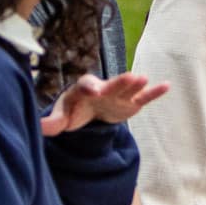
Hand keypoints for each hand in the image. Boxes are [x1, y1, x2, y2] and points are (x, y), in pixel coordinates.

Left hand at [41, 73, 168, 135]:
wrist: (90, 108)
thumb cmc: (75, 108)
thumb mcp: (62, 115)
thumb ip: (53, 122)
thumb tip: (38, 128)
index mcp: (85, 88)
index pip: (86, 85)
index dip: (90, 87)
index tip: (94, 91)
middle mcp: (104, 87)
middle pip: (111, 84)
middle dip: (119, 81)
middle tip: (129, 76)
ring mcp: (120, 95)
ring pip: (128, 89)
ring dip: (135, 84)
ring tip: (144, 78)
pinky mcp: (131, 102)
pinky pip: (144, 97)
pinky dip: (154, 92)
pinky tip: (166, 85)